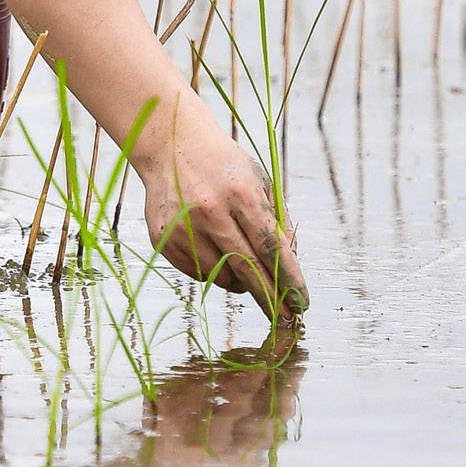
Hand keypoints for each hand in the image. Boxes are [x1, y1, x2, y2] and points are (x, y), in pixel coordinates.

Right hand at [139, 92, 307, 318]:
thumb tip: (289, 267)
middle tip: (288, 320)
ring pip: (222, 277)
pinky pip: (198, 273)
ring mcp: (183, 228)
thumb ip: (277, 222)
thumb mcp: (259, 181)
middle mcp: (210, 212)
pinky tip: (214, 250)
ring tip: (243, 264)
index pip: (271, 247)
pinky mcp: (163, 239)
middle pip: (248, 269)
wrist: (172, 146)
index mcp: (240, 194)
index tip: (302, 303)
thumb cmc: (225, 167)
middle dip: (271, 298)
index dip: (289, 279)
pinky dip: (214, 272)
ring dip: (241, 282)